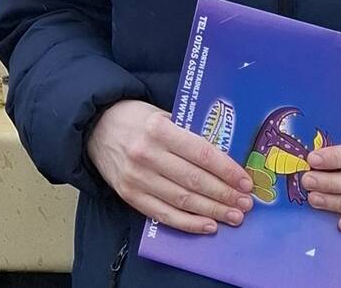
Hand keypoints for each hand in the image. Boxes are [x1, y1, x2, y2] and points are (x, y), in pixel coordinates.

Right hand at [87, 100, 256, 235]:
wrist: (95, 128)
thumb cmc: (134, 119)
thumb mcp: (161, 114)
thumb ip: (187, 135)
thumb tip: (223, 159)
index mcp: (158, 129)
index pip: (201, 153)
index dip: (226, 170)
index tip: (245, 181)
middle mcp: (147, 154)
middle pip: (194, 180)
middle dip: (225, 194)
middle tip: (245, 203)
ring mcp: (136, 178)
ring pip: (182, 200)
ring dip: (213, 211)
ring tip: (233, 216)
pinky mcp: (129, 195)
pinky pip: (164, 215)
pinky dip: (189, 223)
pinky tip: (208, 225)